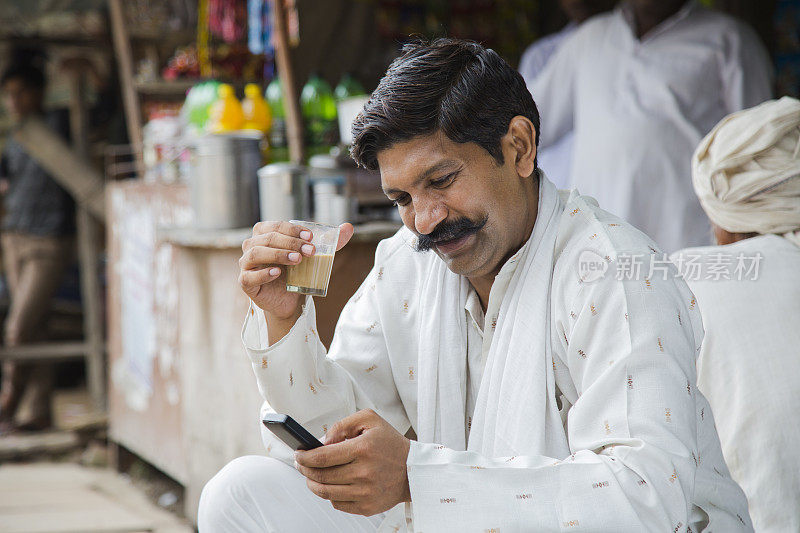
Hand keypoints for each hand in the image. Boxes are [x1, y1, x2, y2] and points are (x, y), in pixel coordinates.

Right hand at [239, 220, 353, 325]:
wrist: (290, 300)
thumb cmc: (298, 272)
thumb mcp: (315, 256)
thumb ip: (331, 242)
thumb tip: (349, 227)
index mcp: (265, 234)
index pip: (275, 225)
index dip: (292, 229)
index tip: (311, 237)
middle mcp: (252, 246)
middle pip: (267, 238)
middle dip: (290, 242)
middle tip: (310, 251)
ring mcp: (246, 264)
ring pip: (256, 253)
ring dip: (278, 254)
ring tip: (297, 260)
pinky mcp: (245, 282)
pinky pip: (248, 276)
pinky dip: (264, 273)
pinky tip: (278, 273)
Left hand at [295, 409, 410, 515]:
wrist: (413, 470)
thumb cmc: (390, 443)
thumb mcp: (370, 420)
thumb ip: (343, 425)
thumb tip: (322, 441)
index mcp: (362, 449)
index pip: (322, 457)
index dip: (304, 457)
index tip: (298, 454)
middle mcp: (364, 472)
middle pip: (321, 476)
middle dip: (305, 469)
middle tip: (301, 464)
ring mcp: (365, 492)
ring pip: (326, 492)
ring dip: (312, 484)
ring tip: (311, 475)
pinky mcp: (367, 506)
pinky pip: (337, 504)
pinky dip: (329, 495)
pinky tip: (331, 485)